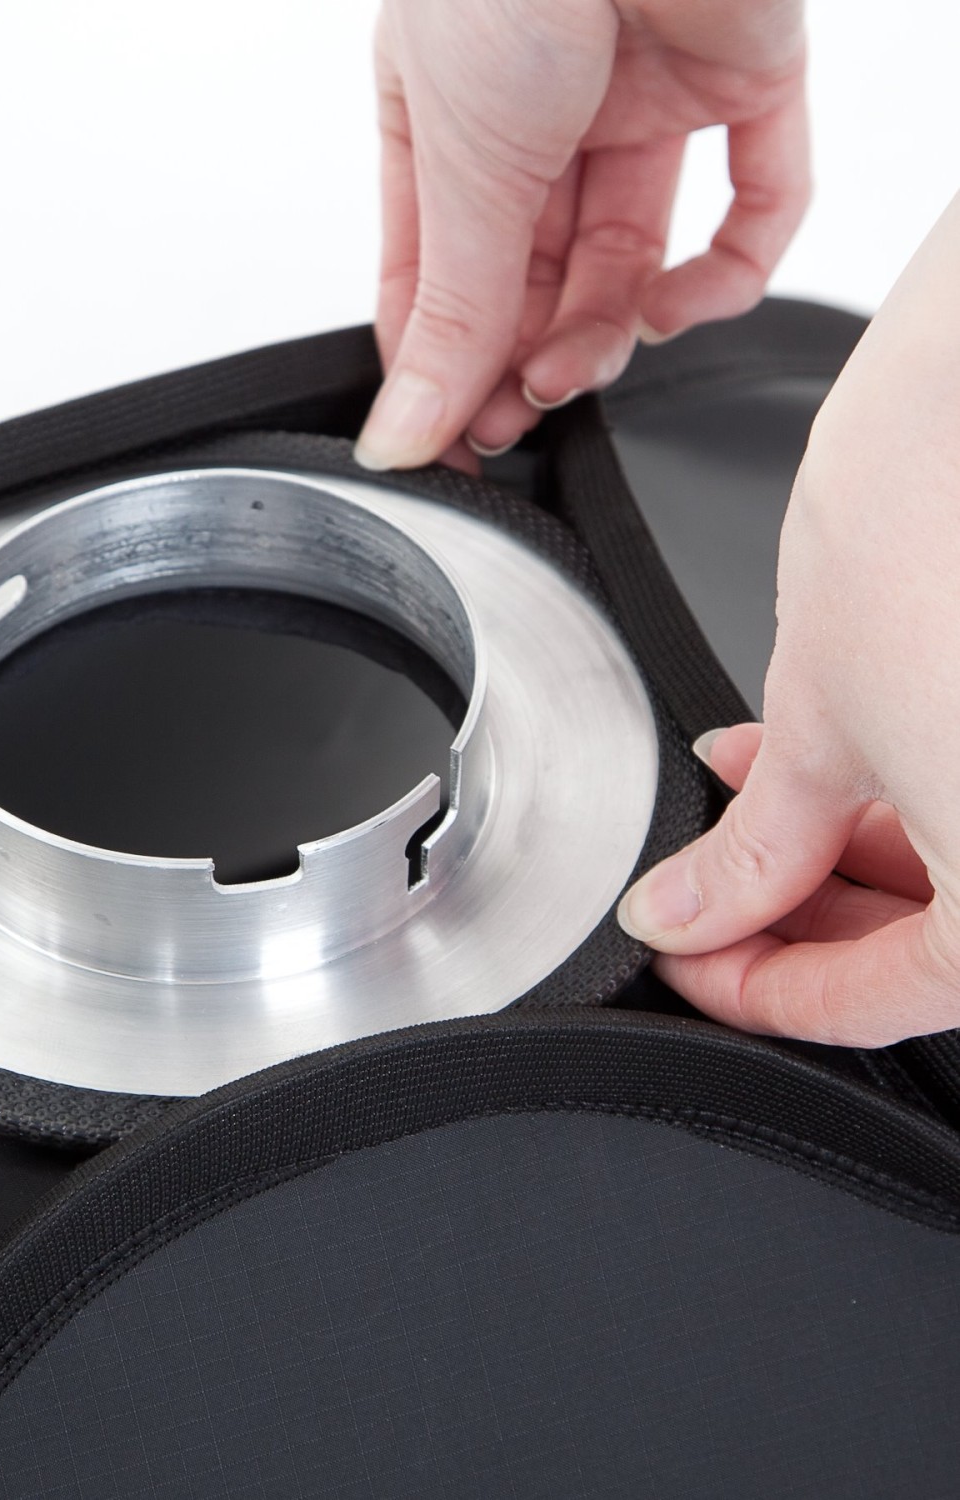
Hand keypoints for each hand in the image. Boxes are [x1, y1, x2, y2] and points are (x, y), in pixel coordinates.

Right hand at [355, 0, 807, 471]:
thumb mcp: (458, 167)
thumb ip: (449, 314)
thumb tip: (403, 428)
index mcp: (438, 127)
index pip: (436, 284)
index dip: (442, 373)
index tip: (449, 447)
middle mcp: (536, 118)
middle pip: (534, 282)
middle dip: (526, 358)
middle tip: (519, 415)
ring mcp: (638, 98)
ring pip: (630, 257)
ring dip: (610, 329)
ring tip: (584, 362)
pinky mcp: (738, 77)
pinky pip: (750, 199)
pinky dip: (728, 268)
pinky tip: (682, 301)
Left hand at [617, 192, 959, 1046]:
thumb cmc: (938, 513)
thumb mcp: (824, 717)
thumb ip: (760, 850)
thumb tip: (693, 917)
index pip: (887, 1004)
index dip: (758, 990)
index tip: (684, 957)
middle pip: (936, 945)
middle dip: (799, 914)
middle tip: (703, 885)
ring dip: (842, 848)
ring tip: (740, 796)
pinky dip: (904, 787)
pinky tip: (813, 753)